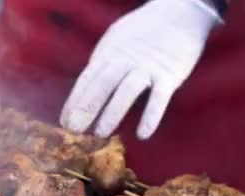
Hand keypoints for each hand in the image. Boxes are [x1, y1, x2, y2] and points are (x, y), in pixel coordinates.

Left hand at [60, 0, 220, 139]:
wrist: (180, 12)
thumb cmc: (142, 34)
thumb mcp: (115, 43)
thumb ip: (101, 66)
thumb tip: (83, 93)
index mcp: (108, 53)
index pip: (87, 80)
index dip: (74, 101)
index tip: (64, 122)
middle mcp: (124, 59)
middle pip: (102, 84)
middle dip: (86, 107)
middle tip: (74, 130)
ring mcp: (147, 67)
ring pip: (127, 90)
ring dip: (112, 112)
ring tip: (101, 133)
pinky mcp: (170, 74)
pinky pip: (160, 97)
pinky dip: (151, 116)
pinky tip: (142, 134)